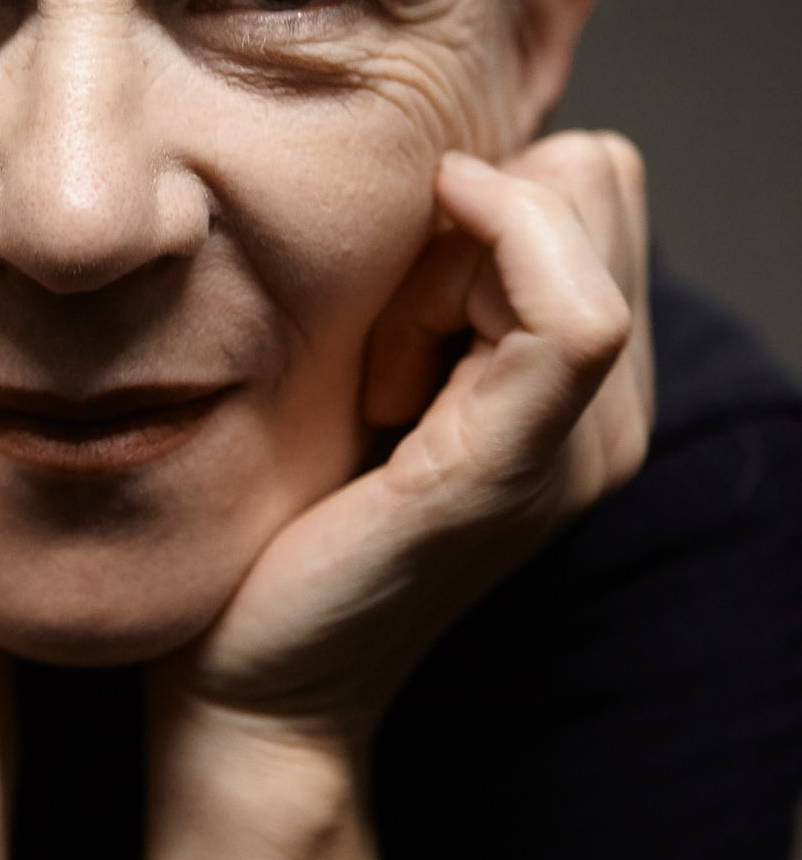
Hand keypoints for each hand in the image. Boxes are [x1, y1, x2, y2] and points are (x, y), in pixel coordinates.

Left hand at [163, 131, 650, 764]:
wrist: (250, 683)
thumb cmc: (281, 525)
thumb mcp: (368, 372)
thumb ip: (424, 288)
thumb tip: (428, 175)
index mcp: (581, 394)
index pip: (591, 182)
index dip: (483, 193)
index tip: (384, 293)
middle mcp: (608, 419)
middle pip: (594, 179)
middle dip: (472, 214)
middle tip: (381, 337)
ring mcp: (577, 451)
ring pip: (580, 217)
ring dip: (450, 255)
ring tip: (379, 372)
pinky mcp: (513, 475)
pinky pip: (567, 315)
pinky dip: (477, 267)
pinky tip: (386, 347)